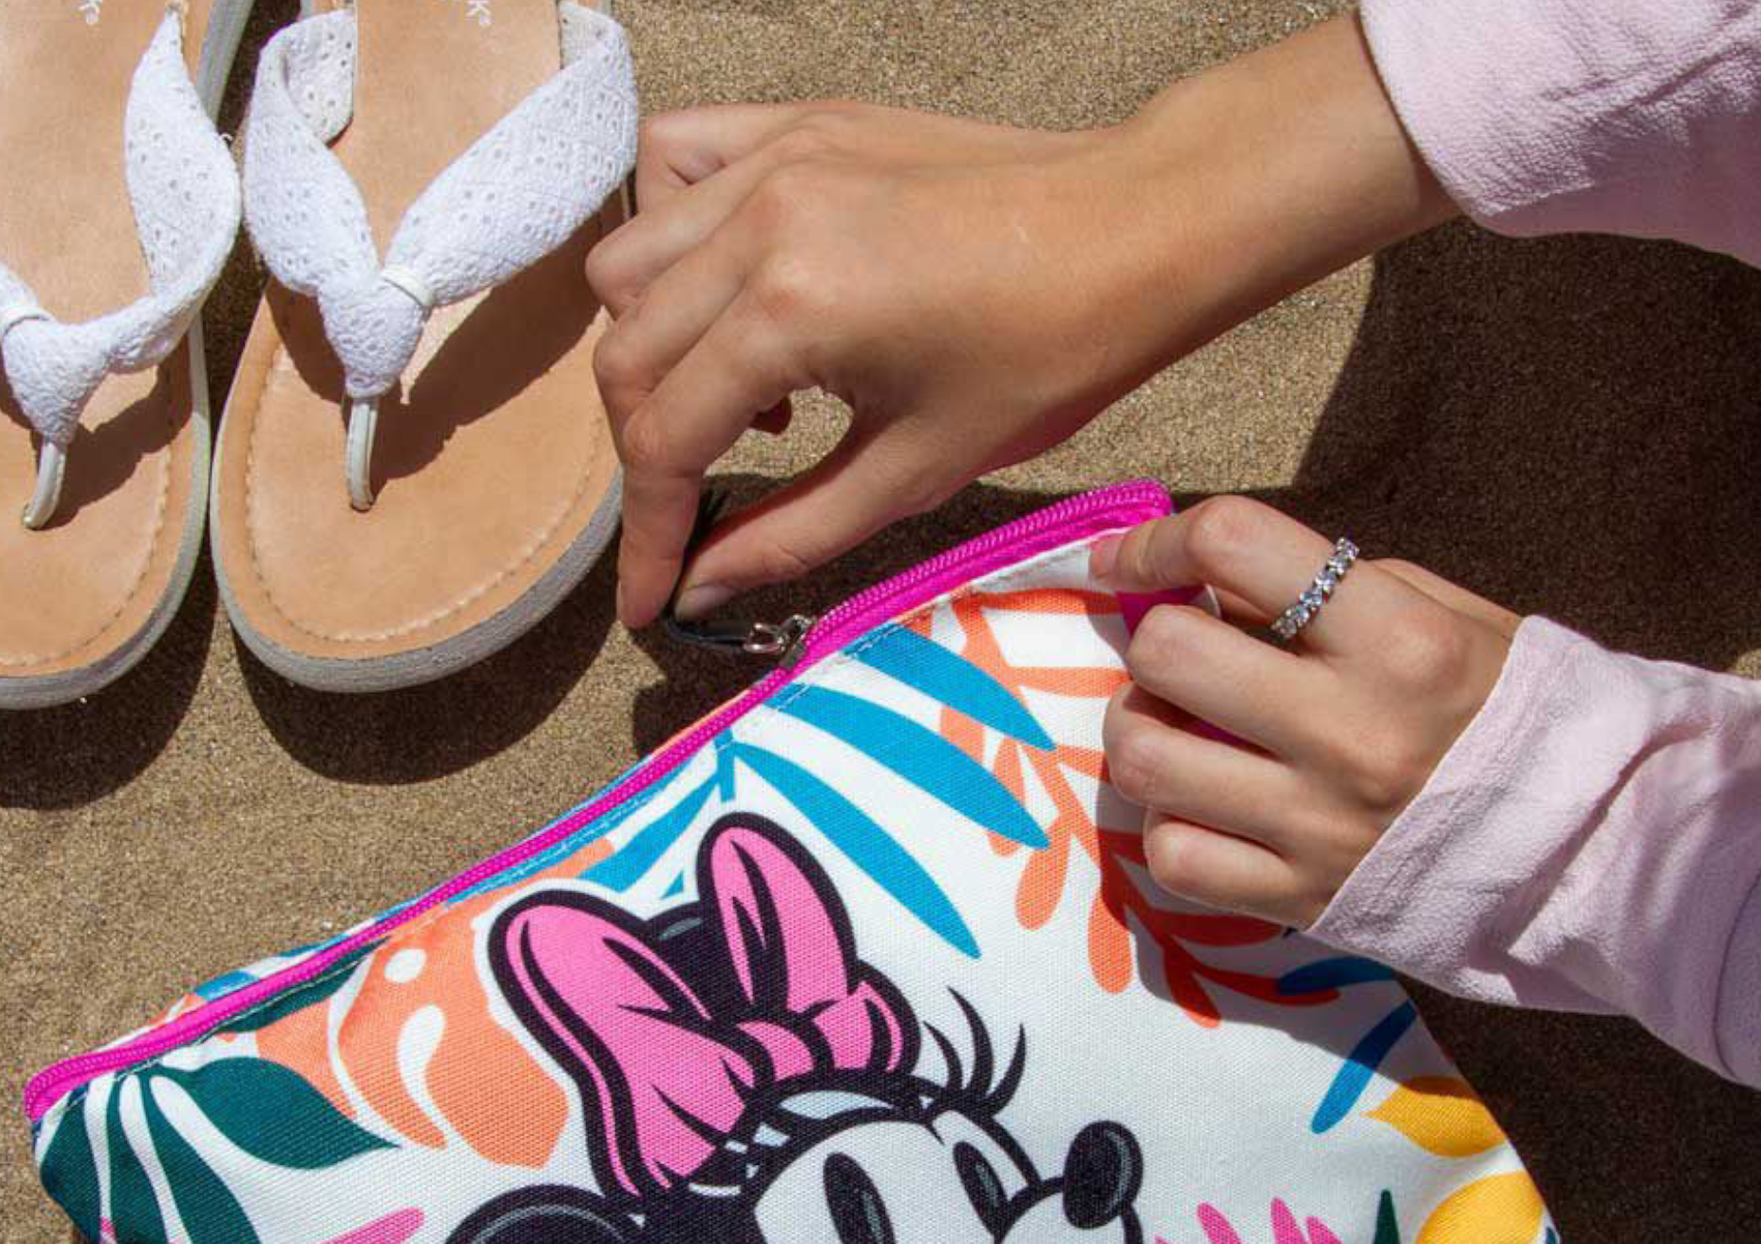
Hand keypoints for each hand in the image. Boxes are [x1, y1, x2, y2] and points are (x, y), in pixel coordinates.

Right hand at [588, 15, 1451, 625]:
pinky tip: (730, 291)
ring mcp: (772, 158)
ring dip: (652, 349)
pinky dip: (670, 236)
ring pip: (629, 264)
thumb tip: (700, 591)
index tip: (649, 600)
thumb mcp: (914, 473)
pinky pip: (674, 164)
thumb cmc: (1049, 355)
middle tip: (697, 509)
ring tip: (743, 397)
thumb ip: (789, 534)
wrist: (1135, 232)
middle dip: (648, 455)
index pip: (665, 439)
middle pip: (626, 354)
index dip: (648, 535)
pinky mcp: (795, 125)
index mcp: (791, 309)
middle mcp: (759, 220)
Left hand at [1095, 497, 1518, 927]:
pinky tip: (1200, 809)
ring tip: (1171, 729)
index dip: (1158, 540)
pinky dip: (1168, 827)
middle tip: (1177, 659)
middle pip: (1168, 654)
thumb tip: (1206, 579)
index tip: (1127, 559)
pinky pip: (1174, 858)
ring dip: (1139, 733)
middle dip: (1152, 644)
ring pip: (1146, 762)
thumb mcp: (1439, 617)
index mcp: (1397, 639)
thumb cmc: (1503, 712)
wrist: (1583, 847)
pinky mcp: (1299, 898)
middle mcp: (1350, 730)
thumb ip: (1326, 589)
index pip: (1235, 546)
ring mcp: (1318, 823)